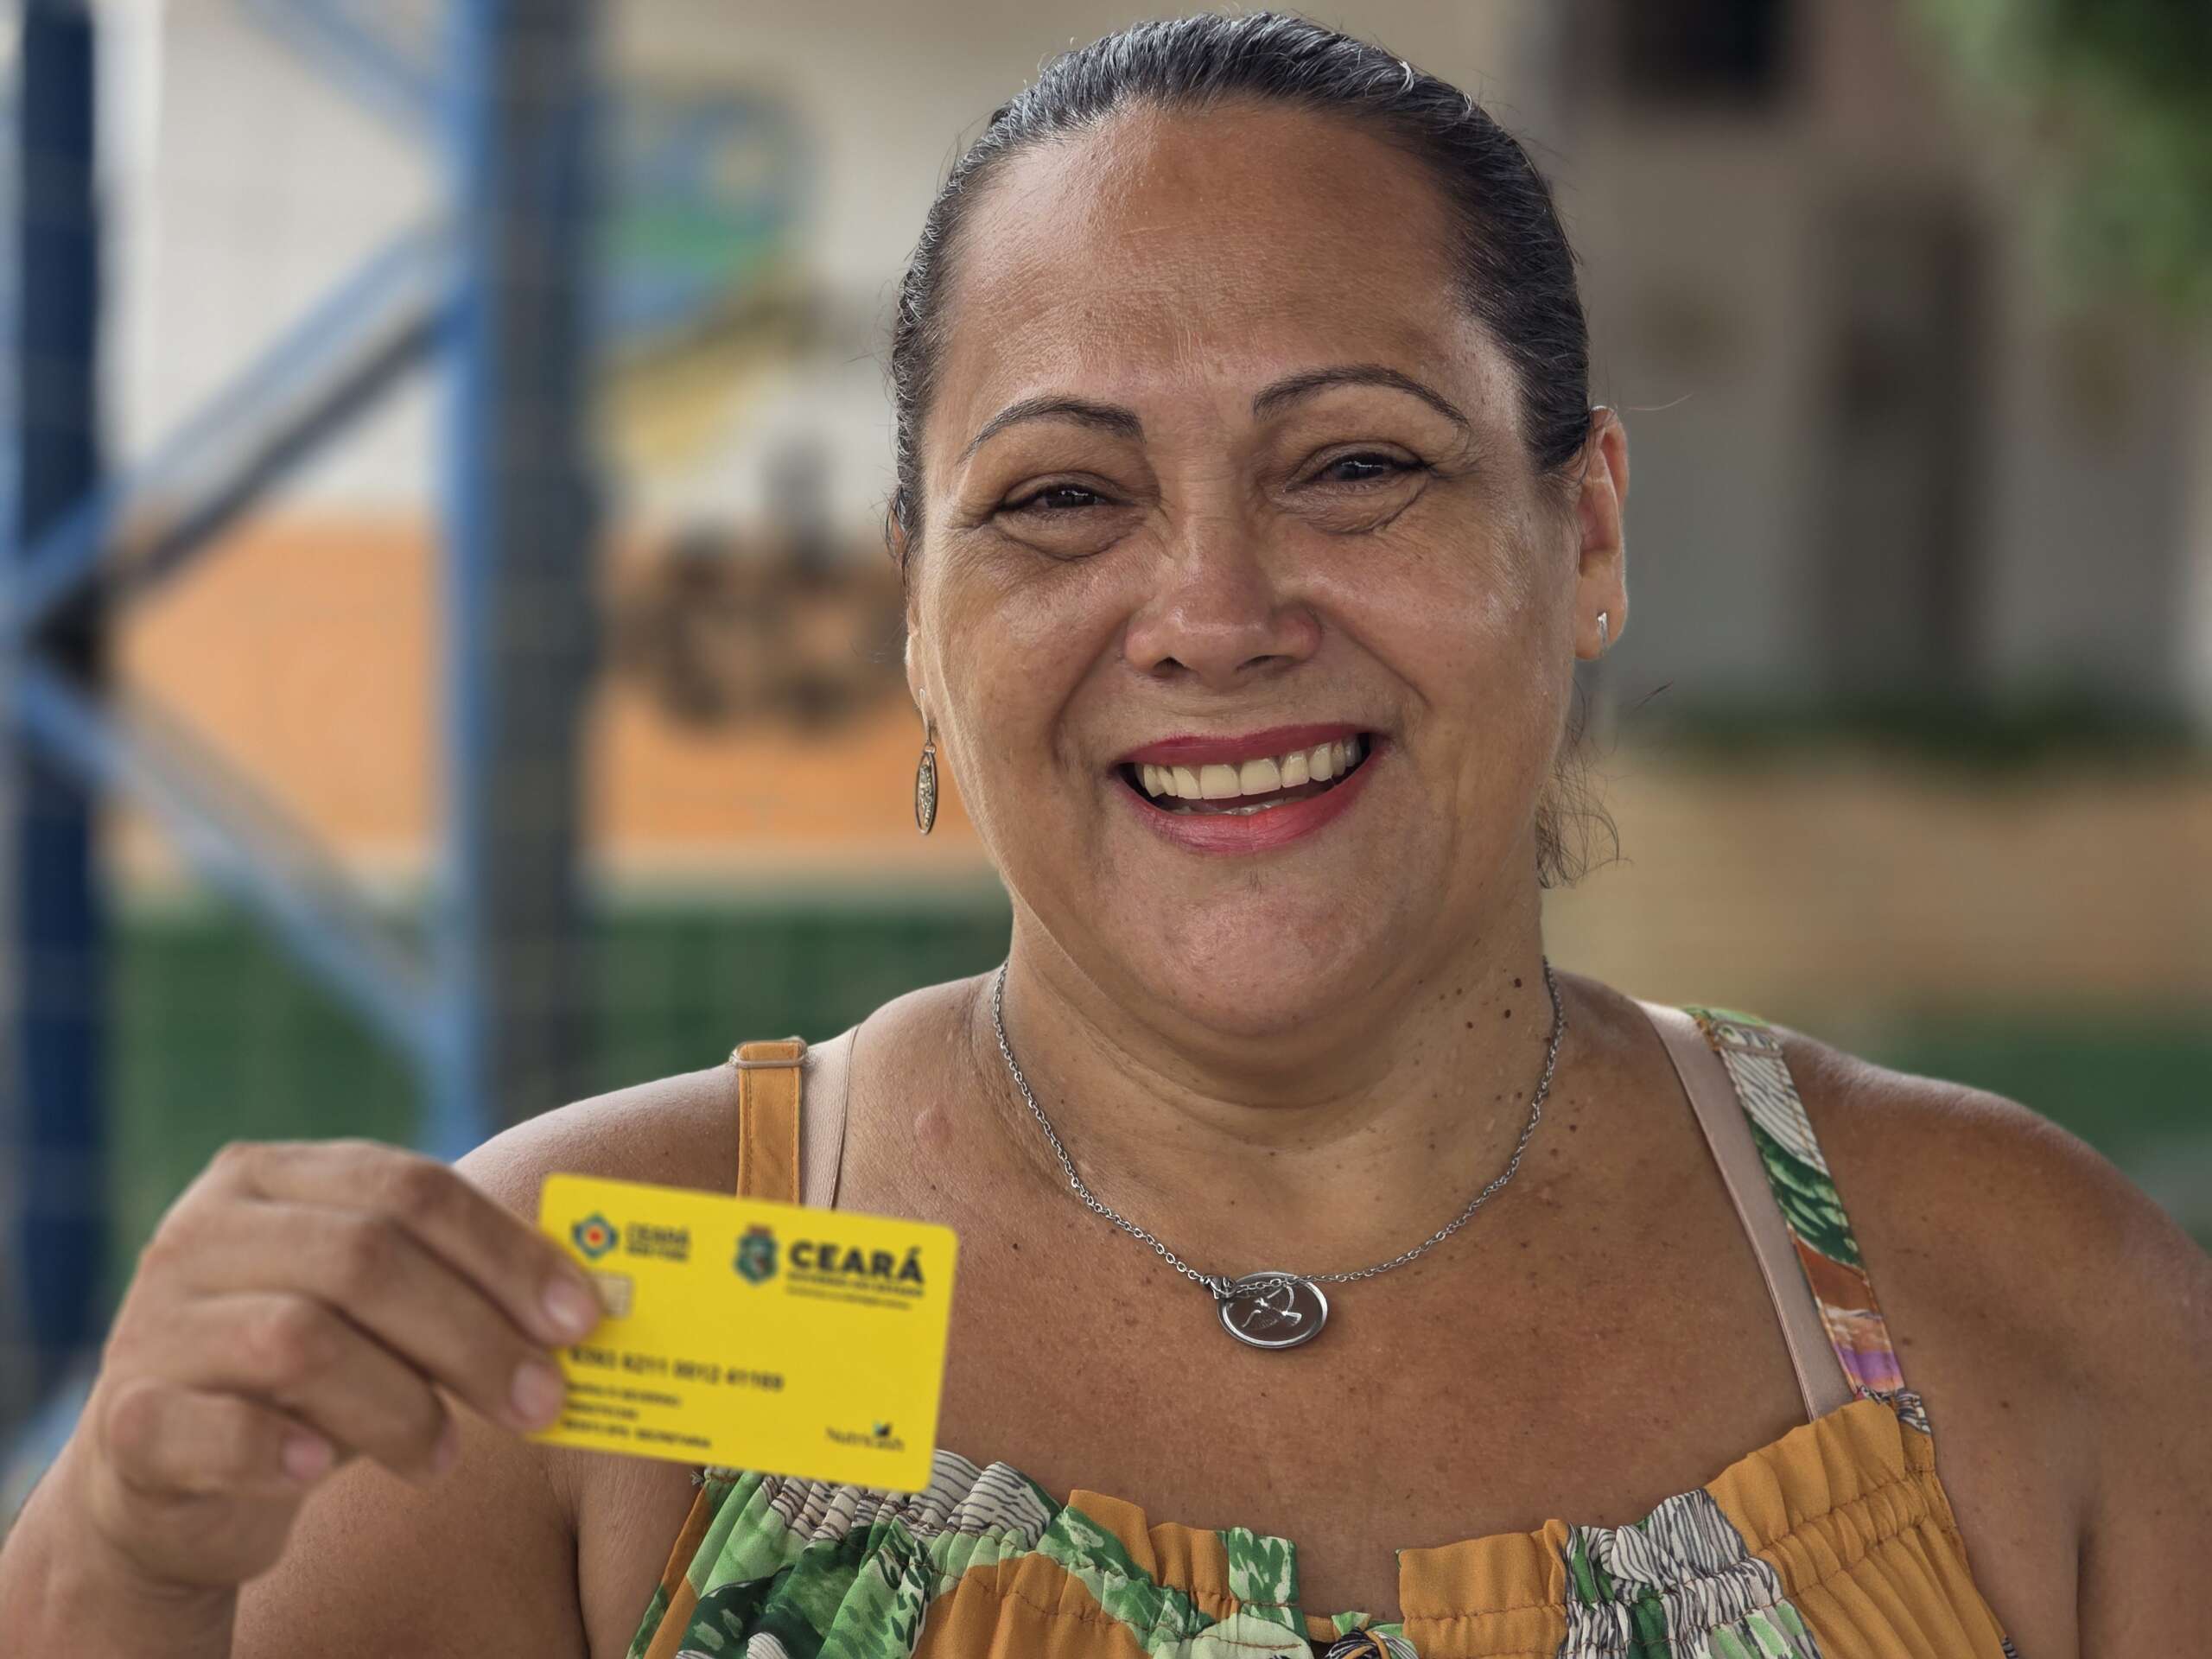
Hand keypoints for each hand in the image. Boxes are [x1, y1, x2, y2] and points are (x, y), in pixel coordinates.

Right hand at [61, 1139, 602, 1594]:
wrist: (169, 1480)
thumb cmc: (312, 1379)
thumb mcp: (380, 1312)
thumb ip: (460, 1288)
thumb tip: (591, 1307)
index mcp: (271, 1176)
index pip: (410, 1187)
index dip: (506, 1251)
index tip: (581, 1317)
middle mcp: (203, 1232)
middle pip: (366, 1259)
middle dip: (474, 1334)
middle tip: (543, 1402)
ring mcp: (154, 1323)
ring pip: (302, 1342)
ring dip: (400, 1405)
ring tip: (443, 1454)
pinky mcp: (127, 1422)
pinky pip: (218, 1430)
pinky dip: (283, 1452)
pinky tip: (325, 1471)